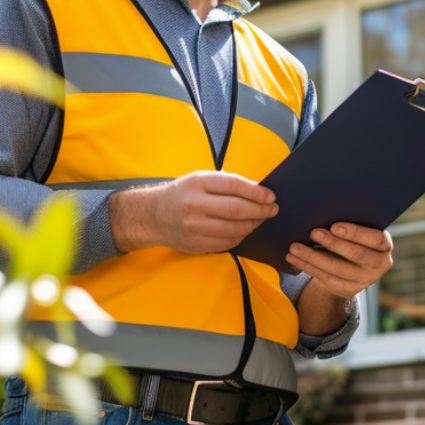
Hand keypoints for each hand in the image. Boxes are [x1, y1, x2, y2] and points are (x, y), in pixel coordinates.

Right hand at [109, 171, 277, 252]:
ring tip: (259, 219)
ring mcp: (194, 227)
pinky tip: (244, 230)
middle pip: (238, 209)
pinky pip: (227, 243)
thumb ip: (225, 183)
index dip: (257, 192)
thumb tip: (258, 191)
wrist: (153, 216)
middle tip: (272, 209)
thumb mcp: (199, 179)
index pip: (234, 185)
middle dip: (260, 210)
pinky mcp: (195, 244)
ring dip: (253, 224)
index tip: (270, 196)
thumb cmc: (182, 194)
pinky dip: (240, 236)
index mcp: (197, 183)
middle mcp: (195, 205)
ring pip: (235, 229)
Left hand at [287, 223, 393, 300]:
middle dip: (334, 244)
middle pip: (357, 255)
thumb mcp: (358, 231)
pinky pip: (324, 278)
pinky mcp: (346, 290)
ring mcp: (363, 280)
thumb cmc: (353, 238)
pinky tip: (293, 258)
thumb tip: (326, 210)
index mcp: (384, 246)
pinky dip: (307, 266)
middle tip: (314, 232)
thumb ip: (351, 223)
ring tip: (295, 247)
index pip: (376, 239)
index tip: (335, 226)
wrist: (352, 266)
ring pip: (337, 269)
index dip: (356, 233)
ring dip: (313, 257)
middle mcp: (378, 265)